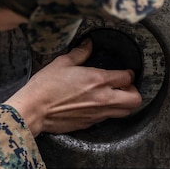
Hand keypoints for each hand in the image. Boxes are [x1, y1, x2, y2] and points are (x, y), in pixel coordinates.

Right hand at [5, 39, 142, 135]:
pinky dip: (108, 112)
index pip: (128, 78)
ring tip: (115, 97)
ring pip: (125, 112)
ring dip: (124, 104)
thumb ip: (80, 53)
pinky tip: (97, 105)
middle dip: (133, 92)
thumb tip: (88, 44)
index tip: (124, 73)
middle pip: (135, 99)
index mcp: (98, 80)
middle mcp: (103, 99)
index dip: (129, 74)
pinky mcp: (90, 124)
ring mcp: (97, 114)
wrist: (34, 110)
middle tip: (124, 87)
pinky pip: (108, 119)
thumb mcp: (62, 63)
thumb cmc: (46, 86)